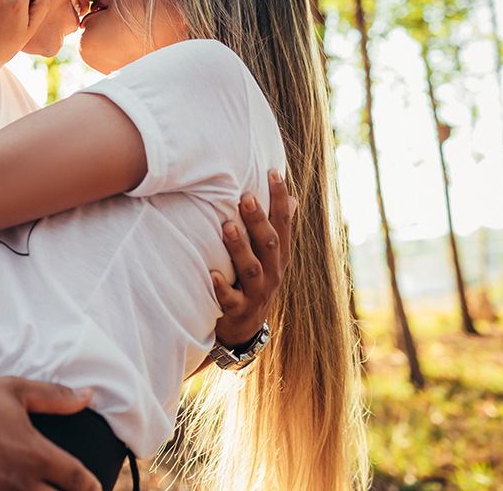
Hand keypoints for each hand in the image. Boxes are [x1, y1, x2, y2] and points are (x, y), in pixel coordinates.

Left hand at [212, 170, 293, 347]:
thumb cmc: (253, 282)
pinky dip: (221, 287)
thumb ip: (276, 228)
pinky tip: (210, 273)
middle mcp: (273, 272)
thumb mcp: (269, 256)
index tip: (273, 172)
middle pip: (268, 243)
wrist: (245, 329)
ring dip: (239, 248)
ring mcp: (258, 293)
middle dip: (258, 219)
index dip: (280, 198)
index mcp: (279, 256)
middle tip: (246, 196)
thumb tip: (293, 198)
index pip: (283, 223)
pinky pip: (230, 299)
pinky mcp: (239, 311)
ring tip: (227, 227)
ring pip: (251, 269)